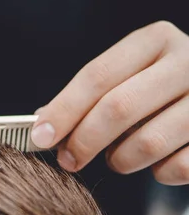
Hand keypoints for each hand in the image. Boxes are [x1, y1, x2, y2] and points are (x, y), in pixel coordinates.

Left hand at [31, 21, 188, 184]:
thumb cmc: (160, 86)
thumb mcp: (128, 75)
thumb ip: (89, 95)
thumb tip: (43, 123)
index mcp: (155, 40)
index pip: (97, 75)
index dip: (64, 109)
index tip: (40, 136)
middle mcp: (188, 61)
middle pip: (119, 107)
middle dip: (83, 140)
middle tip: (67, 160)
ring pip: (149, 142)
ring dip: (120, 160)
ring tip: (116, 158)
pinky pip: (179, 167)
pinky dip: (159, 173)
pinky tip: (156, 164)